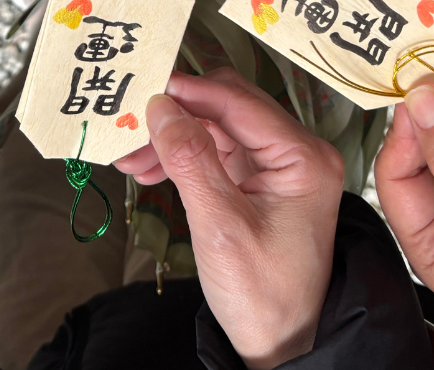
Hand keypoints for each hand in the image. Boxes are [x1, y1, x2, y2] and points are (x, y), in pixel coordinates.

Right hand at [116, 68, 344, 369]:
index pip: (239, 101)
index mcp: (303, 157)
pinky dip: (180, 153)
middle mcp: (295, 150)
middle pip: (226, 105)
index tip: (145, 90)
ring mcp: (274, 162)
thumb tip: (162, 106)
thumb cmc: (263, 293)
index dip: (190, 92)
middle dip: (176, 113)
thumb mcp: (221, 227)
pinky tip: (148, 167)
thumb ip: (192, 161)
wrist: (280, 342)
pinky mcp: (255, 176)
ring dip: (172, 134)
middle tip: (131, 124)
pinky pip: (212, 146)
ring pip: (214, 124)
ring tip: (130, 155)